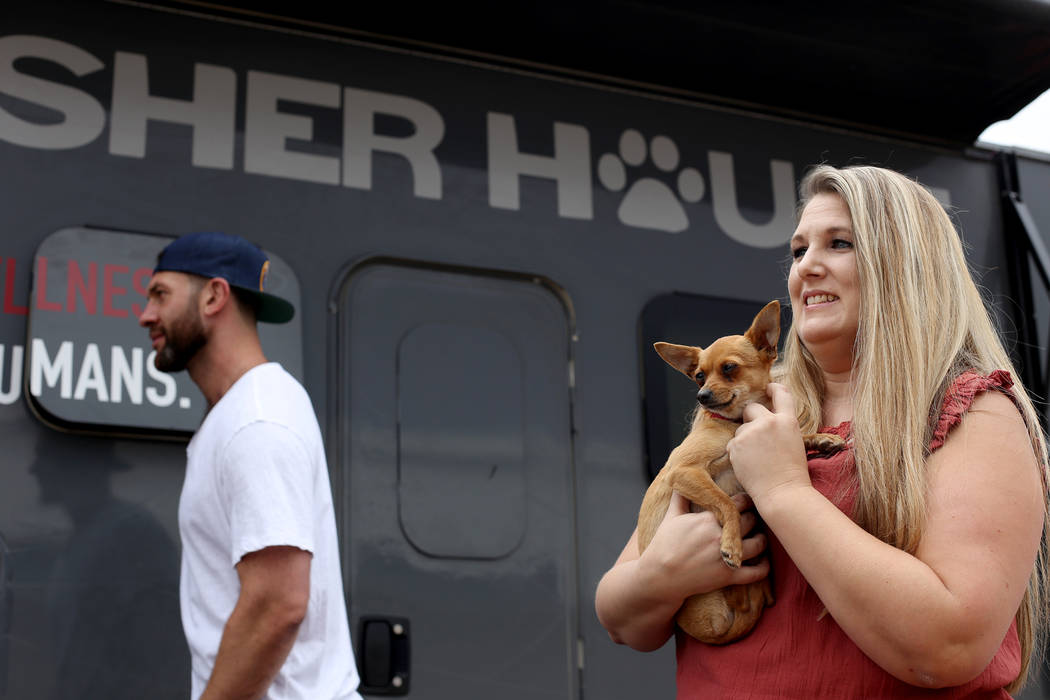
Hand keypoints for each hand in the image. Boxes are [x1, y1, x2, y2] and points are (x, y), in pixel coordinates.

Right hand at [637, 491, 769, 602]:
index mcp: (708, 519)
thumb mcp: (671, 516)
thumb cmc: (663, 544)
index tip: (747, 502)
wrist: (659, 576)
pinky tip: (764, 561)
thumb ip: (680, 497)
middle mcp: (720, 536)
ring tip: (760, 538)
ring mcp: (726, 557)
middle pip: (750, 521)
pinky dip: (764, 567)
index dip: (745, 501)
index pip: (737, 504)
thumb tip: (680, 478)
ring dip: (762, 540)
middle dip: (754, 519)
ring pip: (758, 544)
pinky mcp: (728, 576)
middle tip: (755, 519)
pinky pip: (756, 572)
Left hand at [727, 382, 810, 506]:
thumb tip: (768, 420)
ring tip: (757, 460)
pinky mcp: (736, 444)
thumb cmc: (791, 474)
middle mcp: (769, 422)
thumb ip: (780, 427)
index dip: (774, 388)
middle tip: (755, 436)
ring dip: (744, 440)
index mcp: (787, 421)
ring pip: (741, 429)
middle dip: (750, 418)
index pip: (782, 393)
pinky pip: (733, 443)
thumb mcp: (794, 443)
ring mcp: (750, 432)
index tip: (769, 387)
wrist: (783, 493)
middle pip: (752, 408)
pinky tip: (749, 465)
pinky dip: (737, 453)